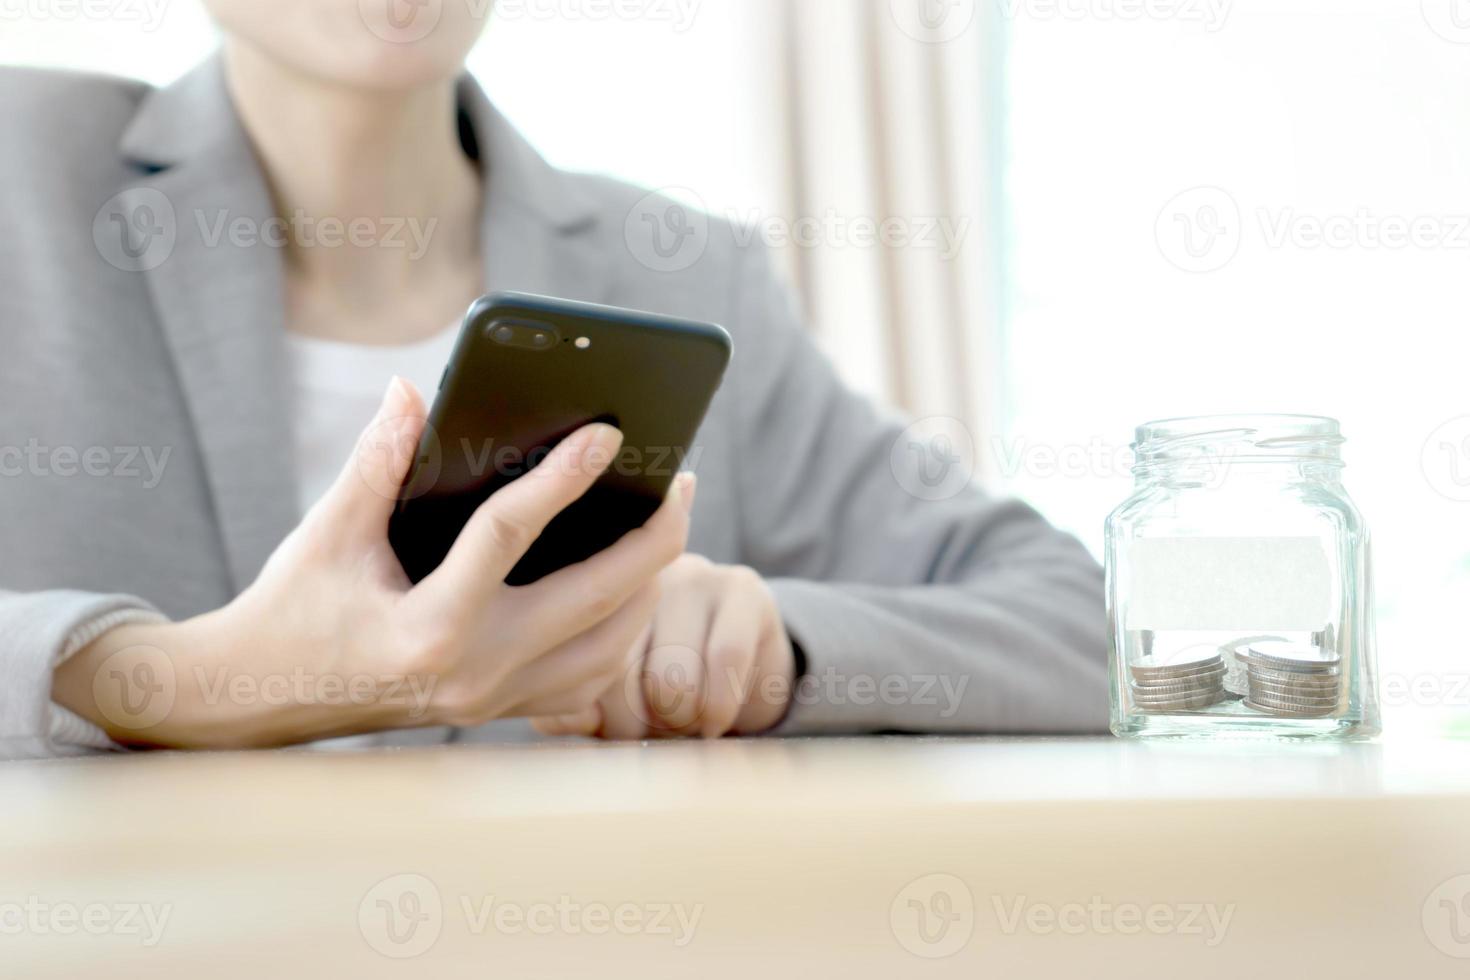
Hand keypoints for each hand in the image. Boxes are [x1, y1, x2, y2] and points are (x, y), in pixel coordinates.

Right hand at [52, 377, 692, 747]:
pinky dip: (622, 631)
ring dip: (649, 586)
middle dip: (655, 536)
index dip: (562, 477)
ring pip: (613, 645)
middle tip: (681, 480)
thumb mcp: (325, 534)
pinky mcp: (501, 711)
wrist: (258, 703)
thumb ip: (375, 460)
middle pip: (599, 599)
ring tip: (664, 527)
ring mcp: (496, 699)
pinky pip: (591, 677)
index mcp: (429, 626)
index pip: (511, 535)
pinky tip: (629, 588)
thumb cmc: (290, 614)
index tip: (607, 434)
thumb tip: (410, 391)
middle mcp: (476, 671)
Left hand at [533, 555, 795, 739]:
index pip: (582, 668)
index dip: (608, 719)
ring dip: (683, 721)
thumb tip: (567, 718)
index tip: (629, 730)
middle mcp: (634, 577)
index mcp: (594, 600)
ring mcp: (689, 574)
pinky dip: (720, 707)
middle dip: (644, 723)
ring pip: (673, 673)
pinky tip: (716, 721)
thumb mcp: (614, 697)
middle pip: (622, 673)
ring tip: (689, 722)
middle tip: (663, 725)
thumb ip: (579, 707)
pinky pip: (725, 657)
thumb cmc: (665, 685)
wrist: (743, 670)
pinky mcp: (740, 587)